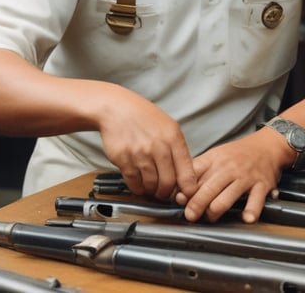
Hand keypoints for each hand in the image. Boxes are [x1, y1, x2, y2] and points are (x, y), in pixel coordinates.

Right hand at [97, 87, 197, 201]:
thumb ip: (178, 149)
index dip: (188, 189)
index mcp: (173, 138)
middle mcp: (158, 147)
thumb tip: (186, 174)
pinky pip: (134, 183)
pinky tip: (139, 183)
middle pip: (168, 184)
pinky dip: (137, 187)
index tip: (187, 195)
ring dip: (151, 190)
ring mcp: (140, 154)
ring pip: (150, 185)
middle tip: (164, 193)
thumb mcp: (169, 127)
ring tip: (151, 186)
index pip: (187, 173)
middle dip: (166, 193)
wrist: (116, 109)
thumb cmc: (143, 117)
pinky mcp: (123, 160)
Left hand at [175, 128, 292, 222]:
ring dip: (215, 212)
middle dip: (195, 206)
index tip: (179, 200)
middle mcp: (228, 168)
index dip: (184, 190)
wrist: (267, 146)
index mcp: (214, 160)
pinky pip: (256, 200)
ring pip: (225, 198)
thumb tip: (180, 192)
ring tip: (211, 218)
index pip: (194, 175)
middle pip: (207, 190)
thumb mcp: (215, 155)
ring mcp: (245, 178)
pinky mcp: (262, 186)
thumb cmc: (238, 154)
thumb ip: (198, 172)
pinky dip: (251, 211)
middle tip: (190, 216)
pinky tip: (246, 218)